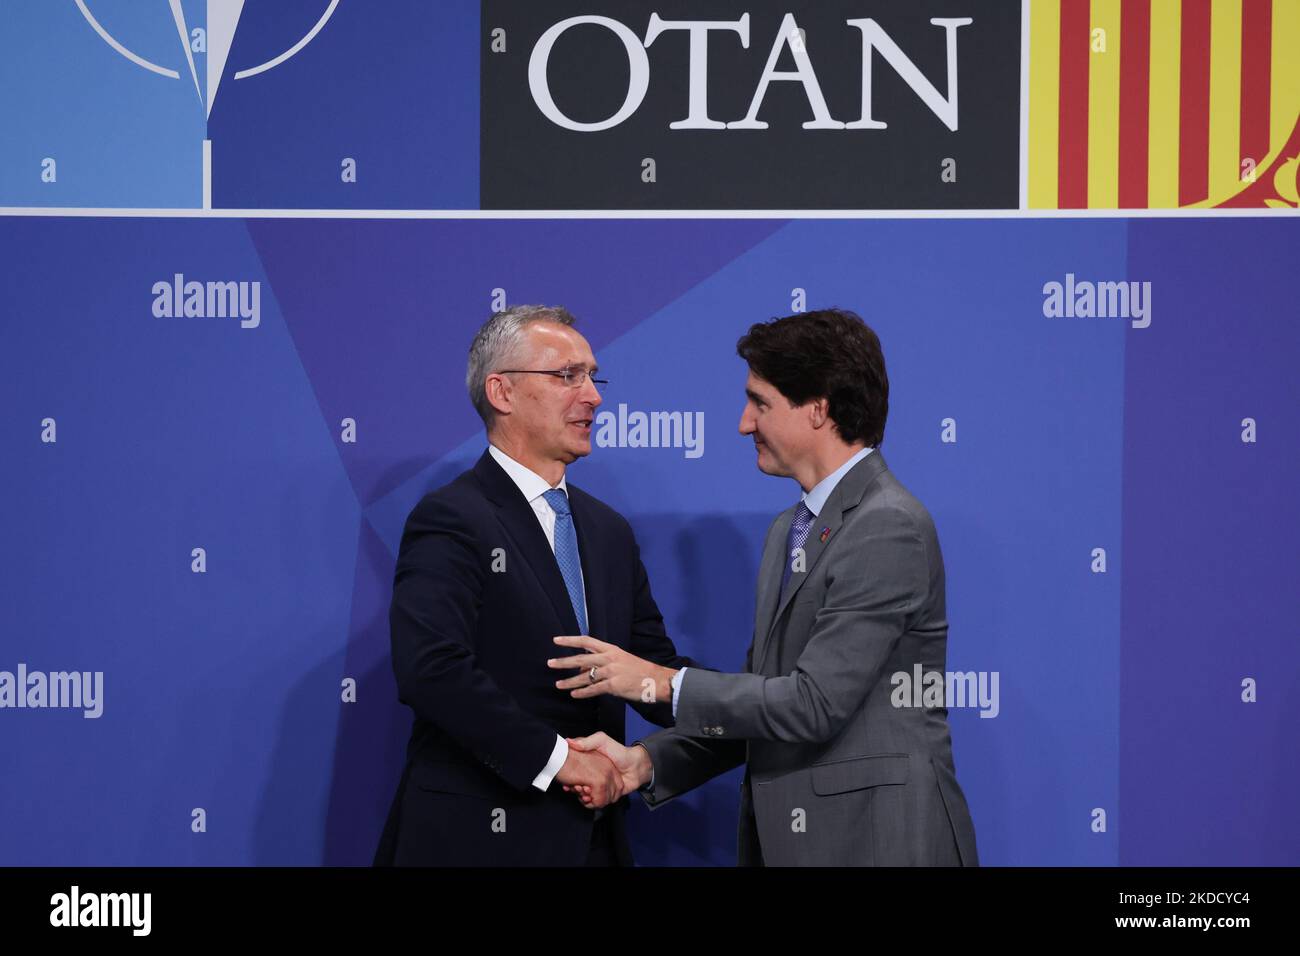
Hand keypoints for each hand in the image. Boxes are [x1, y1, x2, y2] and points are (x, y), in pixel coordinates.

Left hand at [549, 635, 677, 703]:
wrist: (657, 680)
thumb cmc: (640, 670)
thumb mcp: (622, 659)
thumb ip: (604, 661)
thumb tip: (585, 665)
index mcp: (611, 649)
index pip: (586, 641)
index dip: (570, 640)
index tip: (556, 640)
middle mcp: (609, 658)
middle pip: (581, 659)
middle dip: (564, 662)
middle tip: (550, 663)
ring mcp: (611, 672)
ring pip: (584, 676)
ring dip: (569, 681)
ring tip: (558, 684)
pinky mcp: (613, 686)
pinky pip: (593, 690)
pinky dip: (582, 693)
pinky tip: (574, 695)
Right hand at [560, 732, 652, 806]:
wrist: (636, 767)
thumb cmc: (619, 752)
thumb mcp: (602, 741)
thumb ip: (588, 741)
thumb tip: (569, 742)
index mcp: (589, 763)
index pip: (572, 772)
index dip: (568, 776)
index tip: (567, 779)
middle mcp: (592, 775)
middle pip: (576, 784)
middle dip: (573, 787)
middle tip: (575, 787)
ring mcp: (598, 786)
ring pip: (583, 794)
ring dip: (580, 795)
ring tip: (581, 792)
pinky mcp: (605, 795)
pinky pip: (595, 802)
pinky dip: (590, 803)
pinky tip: (587, 799)